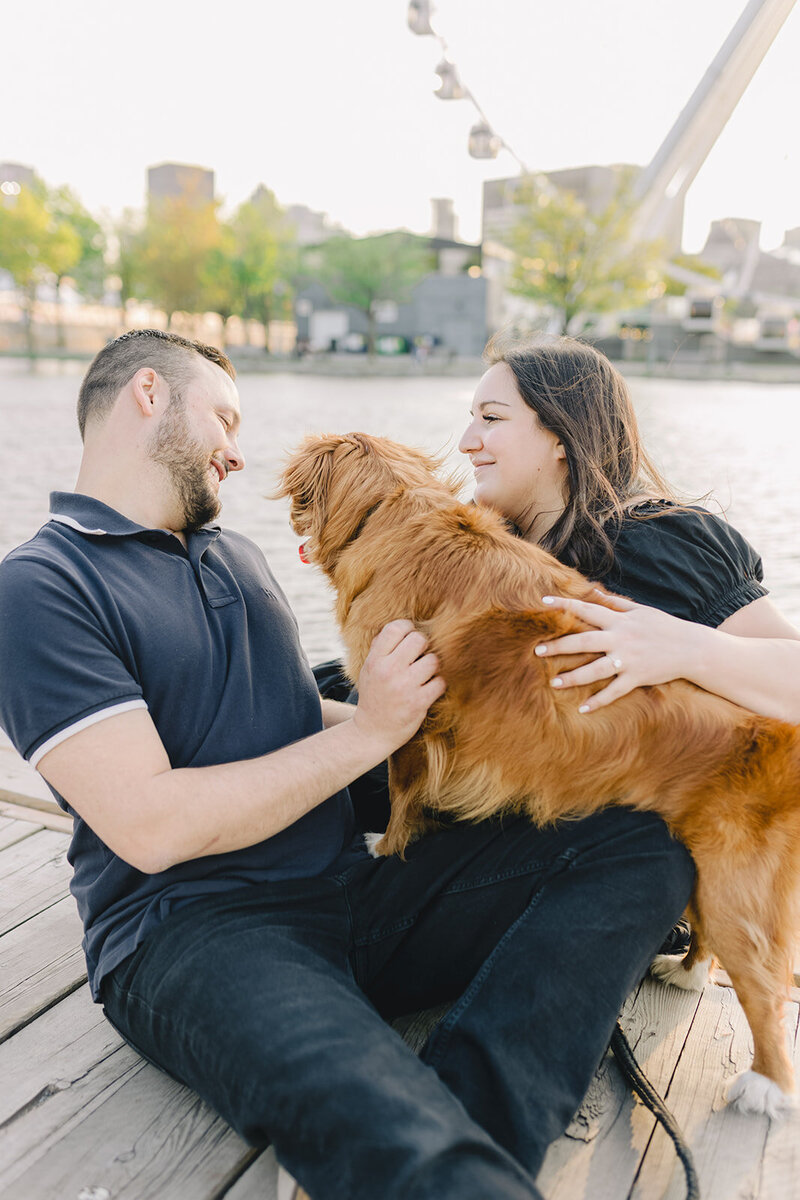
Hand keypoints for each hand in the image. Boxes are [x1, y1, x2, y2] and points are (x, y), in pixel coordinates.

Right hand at [353, 620, 444, 752]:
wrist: (373, 732)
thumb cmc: (374, 696)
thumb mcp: (368, 670)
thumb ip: (380, 647)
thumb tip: (400, 626)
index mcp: (375, 660)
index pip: (396, 628)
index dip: (408, 628)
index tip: (409, 637)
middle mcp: (389, 671)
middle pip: (419, 640)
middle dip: (423, 646)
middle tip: (420, 656)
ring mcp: (405, 687)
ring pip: (433, 660)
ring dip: (432, 667)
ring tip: (424, 674)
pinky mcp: (419, 703)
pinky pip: (440, 682)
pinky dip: (438, 684)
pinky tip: (430, 688)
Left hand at [535, 591, 700, 711]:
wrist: (692, 648)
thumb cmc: (664, 627)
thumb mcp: (641, 611)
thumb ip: (616, 603)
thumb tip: (595, 593)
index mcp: (620, 620)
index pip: (587, 609)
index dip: (564, 606)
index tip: (542, 603)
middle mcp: (621, 639)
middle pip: (584, 641)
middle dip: (559, 645)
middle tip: (537, 650)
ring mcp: (628, 660)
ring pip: (595, 670)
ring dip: (573, 677)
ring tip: (553, 683)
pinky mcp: (637, 678)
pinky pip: (615, 692)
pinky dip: (599, 701)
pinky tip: (583, 709)